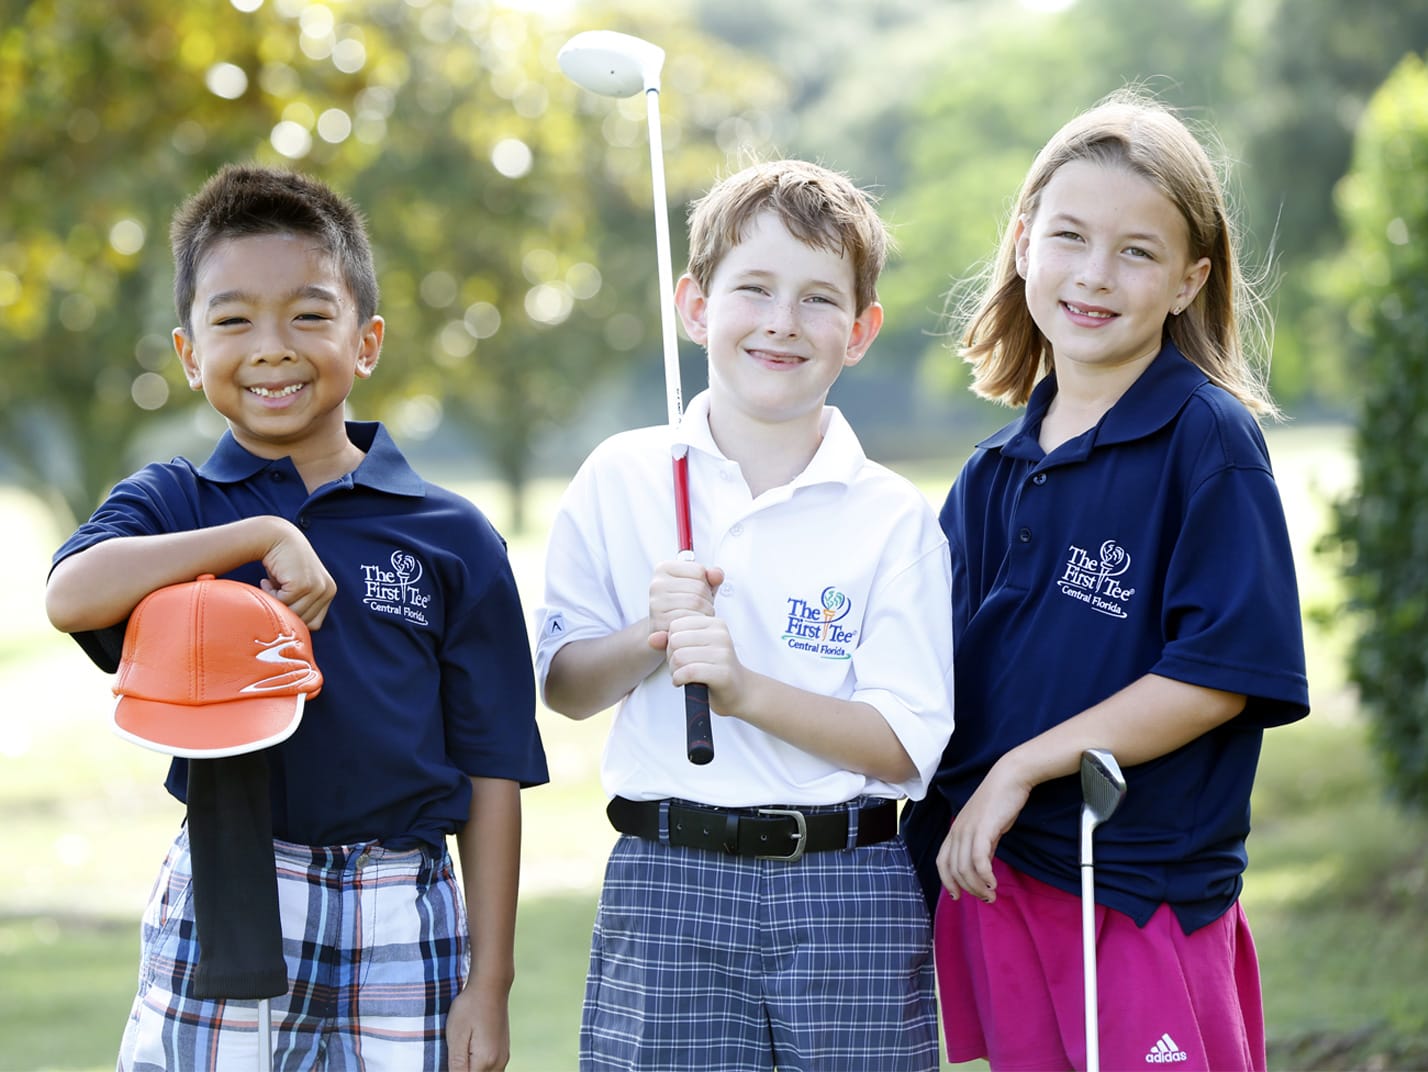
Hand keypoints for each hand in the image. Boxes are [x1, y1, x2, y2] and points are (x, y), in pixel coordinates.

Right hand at [258, 520, 336, 628]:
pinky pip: (283, 604)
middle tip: (273, 591)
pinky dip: (270, 595)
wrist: (275, 537)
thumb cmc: (283, 564)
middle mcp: (328, 590)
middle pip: (303, 621)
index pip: (313, 624)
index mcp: (329, 592)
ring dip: (276, 602)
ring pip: (292, 614)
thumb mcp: (297, 587)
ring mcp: (318, 587)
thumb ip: (300, 605)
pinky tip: (268, 581)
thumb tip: (292, 635)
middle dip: (284, 610)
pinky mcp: (304, 584)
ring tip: (272, 585)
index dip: (293, 616)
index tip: (282, 601)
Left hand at [445, 982, 509, 1070]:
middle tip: (455, 1056)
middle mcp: (499, 1063)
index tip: (452, 1059)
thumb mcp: (456, 1037)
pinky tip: (470, 1056)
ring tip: (461, 1056)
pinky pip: (493, 1070)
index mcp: (486, 1061)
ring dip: (473, 1071)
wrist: (490, 986)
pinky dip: (481, 1069)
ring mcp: (503, 1057)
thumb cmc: (469, 1008)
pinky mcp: (503, 1050)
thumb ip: (456, 1066)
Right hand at [647, 561, 722, 650]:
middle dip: (707, 600)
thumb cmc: (686, 606)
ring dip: (704, 613)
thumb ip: (712, 577)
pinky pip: (689, 619)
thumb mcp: (700, 587)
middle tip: (700, 608)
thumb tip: (717, 574)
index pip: (699, 570)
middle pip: (698, 588)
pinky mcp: (659, 622)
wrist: (668, 632)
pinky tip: (691, 626)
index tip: (698, 593)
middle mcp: (656, 584)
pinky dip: (696, 624)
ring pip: (696, 603)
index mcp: (664, 568)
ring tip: (696, 616)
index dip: (707, 584)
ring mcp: (656, 603)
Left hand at [665, 612, 745, 710]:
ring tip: (682, 675)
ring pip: (679, 657)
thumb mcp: (692, 649)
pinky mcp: (723, 673)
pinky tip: (683, 682)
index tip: (680, 654)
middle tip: (680, 667)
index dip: (670, 643)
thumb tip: (651, 639)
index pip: (676, 625)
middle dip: (671, 657)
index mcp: (715, 623)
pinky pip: (688, 672)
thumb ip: (671, 641)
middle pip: (675, 641)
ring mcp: (724, 654)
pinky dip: (679, 679)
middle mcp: (721, 635)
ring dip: (674, 671)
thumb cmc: (712, 668)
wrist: (738, 692)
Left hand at [936, 758, 1032, 902]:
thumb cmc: (1000, 802)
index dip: (947, 882)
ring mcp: (968, 830)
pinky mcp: (982, 829)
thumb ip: (982, 846)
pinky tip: (994, 884)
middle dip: (968, 889)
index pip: (942, 862)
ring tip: (991, 895)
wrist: (1009, 778)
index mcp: (955, 830)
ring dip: (978, 887)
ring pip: (964, 868)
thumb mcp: (986, 827)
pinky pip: (978, 860)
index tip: (958, 896)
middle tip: (986, 899)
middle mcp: (957, 831)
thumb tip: (983, 868)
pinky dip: (985, 876)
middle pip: (953, 870)